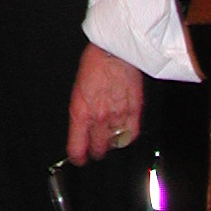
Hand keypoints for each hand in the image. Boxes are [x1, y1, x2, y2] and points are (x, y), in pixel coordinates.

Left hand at [66, 42, 143, 164]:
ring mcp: (117, 117)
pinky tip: (124, 134)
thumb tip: (82, 126)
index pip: (77, 147)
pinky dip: (128, 137)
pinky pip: (131, 135)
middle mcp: (98, 118)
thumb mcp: (77, 89)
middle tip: (96, 148)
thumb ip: (81, 111)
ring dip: (112, 143)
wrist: (113, 51)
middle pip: (98, 149)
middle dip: (96, 150)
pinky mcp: (134, 113)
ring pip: (115, 144)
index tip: (79, 158)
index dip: (78, 156)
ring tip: (110, 139)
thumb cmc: (93, 64)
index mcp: (80, 111)